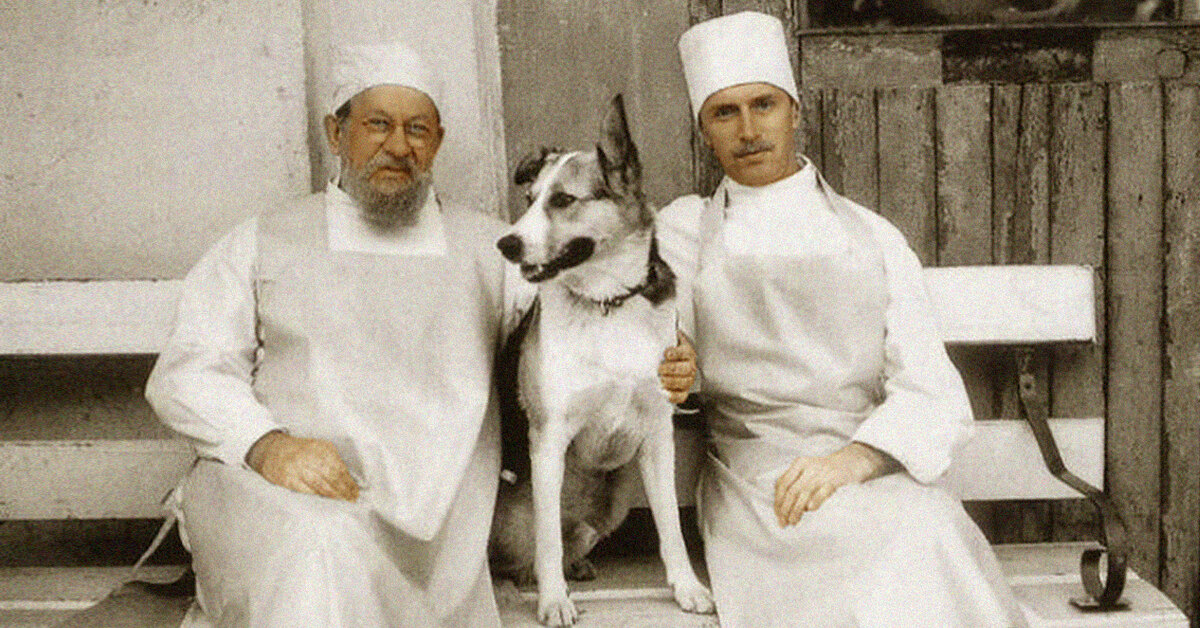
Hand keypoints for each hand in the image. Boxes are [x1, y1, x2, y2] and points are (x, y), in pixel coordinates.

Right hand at [245, 431, 359, 501]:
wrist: (271, 449)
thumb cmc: (300, 451)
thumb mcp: (318, 448)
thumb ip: (332, 461)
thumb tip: (349, 480)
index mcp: (322, 448)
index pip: (340, 468)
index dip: (349, 482)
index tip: (356, 492)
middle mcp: (311, 456)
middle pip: (332, 476)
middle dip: (344, 490)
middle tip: (352, 499)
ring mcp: (298, 467)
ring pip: (320, 484)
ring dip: (333, 495)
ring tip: (342, 502)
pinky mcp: (287, 478)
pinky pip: (305, 490)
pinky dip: (316, 496)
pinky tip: (324, 501)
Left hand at [659, 331, 696, 404]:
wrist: (674, 366)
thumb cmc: (669, 353)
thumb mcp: (670, 342)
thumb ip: (666, 336)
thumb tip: (660, 328)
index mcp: (687, 352)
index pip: (684, 353)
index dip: (675, 353)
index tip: (666, 353)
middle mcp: (690, 366)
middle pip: (685, 369)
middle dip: (671, 369)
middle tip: (659, 369)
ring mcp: (688, 380)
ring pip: (684, 382)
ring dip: (671, 382)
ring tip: (661, 380)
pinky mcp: (684, 392)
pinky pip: (681, 396)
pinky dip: (673, 396)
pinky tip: (665, 392)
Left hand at [773, 442, 892, 526]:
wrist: (854, 459)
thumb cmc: (829, 470)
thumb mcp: (809, 471)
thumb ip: (797, 483)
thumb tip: (785, 507)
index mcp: (799, 463)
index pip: (782, 483)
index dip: (778, 501)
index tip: (778, 515)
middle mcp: (808, 467)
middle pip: (791, 490)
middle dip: (785, 509)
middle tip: (783, 523)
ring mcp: (822, 472)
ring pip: (803, 493)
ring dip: (796, 510)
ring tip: (793, 522)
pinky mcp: (835, 479)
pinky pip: (821, 492)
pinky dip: (814, 503)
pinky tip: (810, 511)